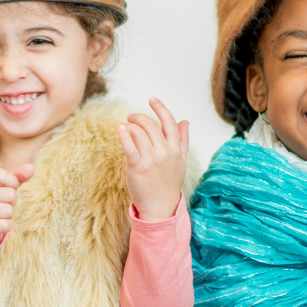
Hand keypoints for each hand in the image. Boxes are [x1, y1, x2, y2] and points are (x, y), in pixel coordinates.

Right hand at [0, 164, 33, 244]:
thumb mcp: (5, 186)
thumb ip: (18, 176)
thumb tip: (32, 167)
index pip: (3, 175)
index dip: (13, 183)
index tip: (8, 188)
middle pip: (10, 194)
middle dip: (12, 202)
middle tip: (2, 205)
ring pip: (9, 211)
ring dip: (9, 215)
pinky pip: (6, 225)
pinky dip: (6, 226)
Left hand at [117, 97, 189, 221]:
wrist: (160, 207)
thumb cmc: (168, 183)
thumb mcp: (180, 161)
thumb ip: (182, 140)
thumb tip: (186, 121)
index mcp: (175, 149)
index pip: (169, 122)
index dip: (160, 108)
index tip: (152, 99)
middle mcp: (164, 153)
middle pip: (150, 125)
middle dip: (138, 117)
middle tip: (131, 117)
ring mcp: (151, 160)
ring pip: (139, 133)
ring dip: (130, 125)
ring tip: (125, 126)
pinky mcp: (137, 167)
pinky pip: (129, 146)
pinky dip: (124, 134)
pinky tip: (120, 129)